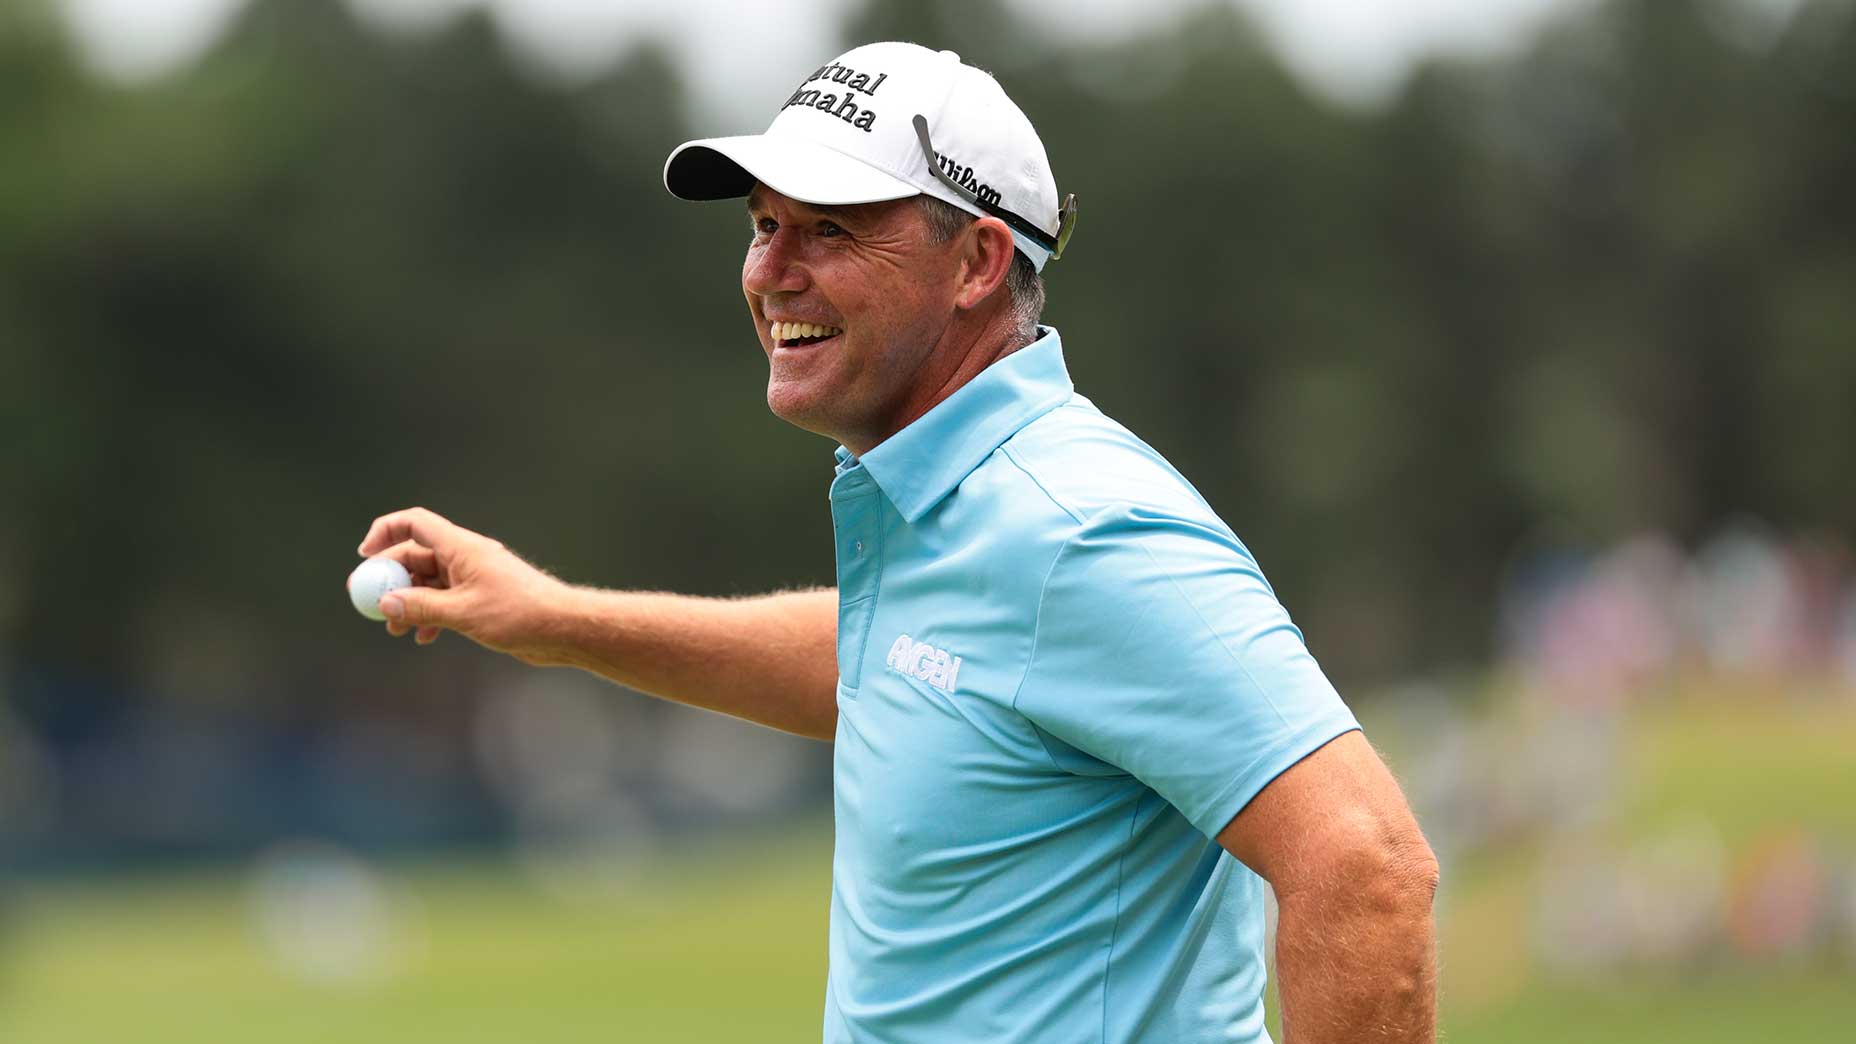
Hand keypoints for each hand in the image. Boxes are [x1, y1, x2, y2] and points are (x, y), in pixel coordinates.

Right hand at [356, 507, 572, 662]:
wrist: (562, 628)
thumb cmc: (520, 613)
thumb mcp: (463, 613)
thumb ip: (421, 607)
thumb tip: (386, 604)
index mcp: (462, 548)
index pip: (416, 523)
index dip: (385, 532)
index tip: (365, 556)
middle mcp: (466, 557)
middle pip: (417, 556)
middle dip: (392, 579)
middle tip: (371, 604)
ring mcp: (474, 578)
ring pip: (430, 583)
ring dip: (409, 602)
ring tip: (396, 630)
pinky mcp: (481, 599)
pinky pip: (445, 600)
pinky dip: (430, 615)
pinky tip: (424, 637)